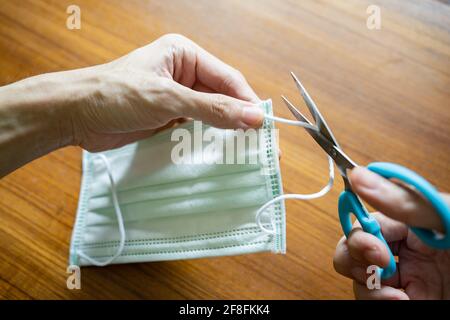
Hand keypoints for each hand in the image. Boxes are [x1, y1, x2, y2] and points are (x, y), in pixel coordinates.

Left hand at [0, 34, 264, 176]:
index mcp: (185, 54)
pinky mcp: (167, 117)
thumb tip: (254, 117)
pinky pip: (194, 128)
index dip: (247, 103)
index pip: (228, 79)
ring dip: (222, 132)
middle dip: (238, 119)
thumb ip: (213, 109)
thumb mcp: (168, 100)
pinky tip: (216, 153)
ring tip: (243, 152)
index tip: (263, 128)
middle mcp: (183, 73)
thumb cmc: (115, 95)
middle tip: (258, 144)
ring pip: (210, 114)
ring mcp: (175, 97)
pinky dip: (204, 140)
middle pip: (221, 97)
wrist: (74, 115)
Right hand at [333, 166, 449, 299]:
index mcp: (412, 221)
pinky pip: (375, 299)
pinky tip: (401, 303)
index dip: (361, 234)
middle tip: (380, 269)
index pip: (367, 221)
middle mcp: (405, 249)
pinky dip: (378, 302)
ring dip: (368, 287)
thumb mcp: (448, 219)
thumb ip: (404, 201)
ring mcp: (407, 278)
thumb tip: (359, 176)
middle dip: (355, 258)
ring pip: (360, 278)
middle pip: (354, 249)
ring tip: (396, 297)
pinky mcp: (409, 300)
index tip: (376, 251)